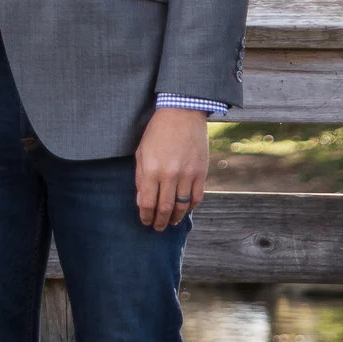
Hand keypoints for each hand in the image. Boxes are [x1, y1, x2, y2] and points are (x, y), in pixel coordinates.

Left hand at [135, 107, 209, 230]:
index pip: (148, 203)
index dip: (146, 216)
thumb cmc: (157, 132)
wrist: (182, 114)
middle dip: (160, 222)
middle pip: (165, 208)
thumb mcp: (142, 153)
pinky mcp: (201, 172)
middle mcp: (170, 175)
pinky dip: (190, 207)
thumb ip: (141, 178)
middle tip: (158, 228)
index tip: (145, 221)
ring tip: (171, 222)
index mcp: (152, 170)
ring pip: (182, 206)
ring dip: (175, 218)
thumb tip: (142, 202)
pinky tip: (185, 209)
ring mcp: (187, 175)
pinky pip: (197, 197)